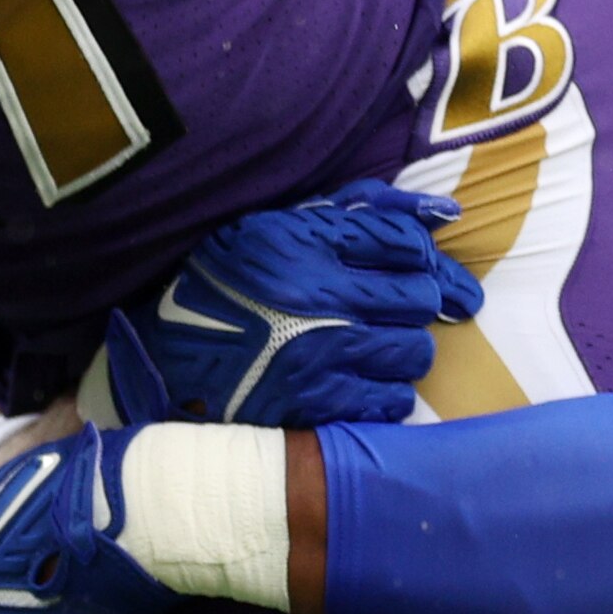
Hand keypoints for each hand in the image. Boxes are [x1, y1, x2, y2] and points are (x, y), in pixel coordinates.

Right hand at [104, 180, 483, 426]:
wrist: (165, 351)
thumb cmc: (230, 277)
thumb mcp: (284, 223)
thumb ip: (365, 208)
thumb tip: (447, 211)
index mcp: (307, 241)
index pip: (406, 243)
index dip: (418, 256)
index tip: (406, 267)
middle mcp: (319, 297)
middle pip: (421, 297)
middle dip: (415, 301)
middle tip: (393, 308)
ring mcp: (320, 356)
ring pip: (414, 353)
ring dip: (404, 349)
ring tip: (375, 346)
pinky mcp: (315, 405)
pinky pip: (391, 402)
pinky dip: (385, 393)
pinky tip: (360, 380)